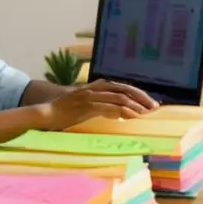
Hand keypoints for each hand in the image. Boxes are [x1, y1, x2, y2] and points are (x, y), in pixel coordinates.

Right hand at [40, 79, 158, 130]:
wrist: (48, 112)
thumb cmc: (67, 111)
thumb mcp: (88, 106)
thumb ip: (102, 106)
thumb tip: (118, 113)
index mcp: (97, 86)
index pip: (122, 86)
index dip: (138, 93)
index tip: (150, 103)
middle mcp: (96, 88)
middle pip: (124, 89)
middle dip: (141, 98)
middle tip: (154, 107)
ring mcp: (91, 95)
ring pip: (118, 97)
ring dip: (133, 105)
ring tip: (144, 113)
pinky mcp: (86, 105)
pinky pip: (107, 106)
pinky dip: (120, 111)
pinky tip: (129, 116)